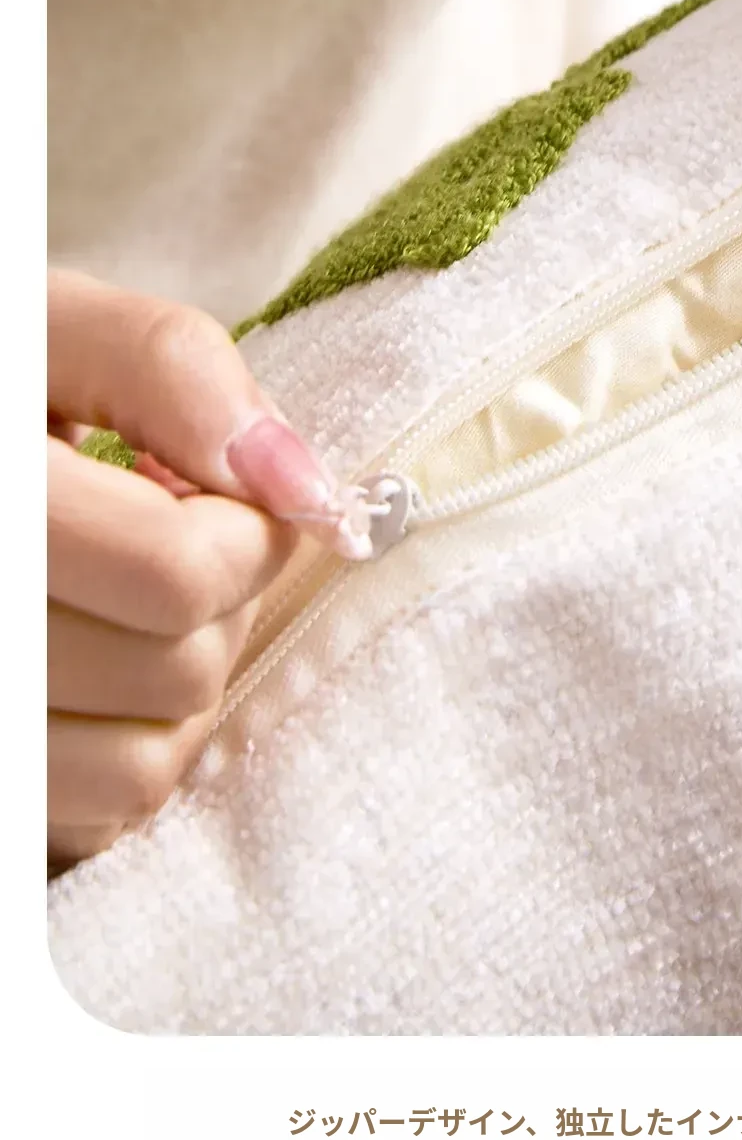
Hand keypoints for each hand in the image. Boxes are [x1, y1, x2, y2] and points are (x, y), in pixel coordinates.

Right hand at [47, 269, 367, 867]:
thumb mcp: (44, 330)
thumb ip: (166, 369)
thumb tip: (299, 486)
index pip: (176, 572)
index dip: (245, 529)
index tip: (222, 492)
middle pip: (176, 667)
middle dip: (217, 597)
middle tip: (168, 534)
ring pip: (149, 759)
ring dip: (182, 675)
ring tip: (130, 598)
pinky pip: (106, 809)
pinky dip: (134, 741)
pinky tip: (99, 659)